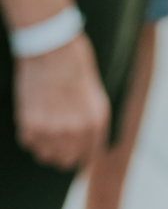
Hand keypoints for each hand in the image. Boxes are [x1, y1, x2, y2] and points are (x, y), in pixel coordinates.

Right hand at [15, 32, 109, 168]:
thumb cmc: (75, 62)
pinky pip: (28, 143)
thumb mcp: (94, 92)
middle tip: (59, 139)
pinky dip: (31, 134)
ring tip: (47, 123)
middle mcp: (76, 131)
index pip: (90, 157)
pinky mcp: (31, 126)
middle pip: (66, 161)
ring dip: (45, 145)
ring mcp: (52, 131)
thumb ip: (90, 119)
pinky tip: (36, 113)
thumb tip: (87, 142)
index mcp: (96, 120)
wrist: (51, 47)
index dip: (83, 155)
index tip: (77, 154)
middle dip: (64, 153)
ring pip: (45, 156)